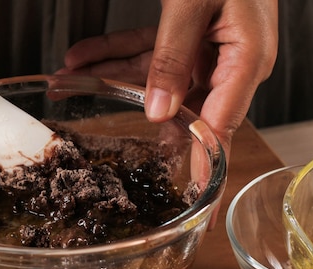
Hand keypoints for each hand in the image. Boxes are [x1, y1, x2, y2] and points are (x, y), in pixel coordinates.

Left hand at [58, 0, 278, 155]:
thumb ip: (173, 56)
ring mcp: (206, 49)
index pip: (221, 130)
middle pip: (179, 107)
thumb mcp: (195, 4)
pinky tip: (80, 58)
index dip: (202, 168)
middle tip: (99, 142)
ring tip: (66, 83)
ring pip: (154, 78)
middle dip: (132, 117)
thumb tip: (158, 110)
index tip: (193, 204)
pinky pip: (148, 52)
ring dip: (110, 79)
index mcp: (245, 62)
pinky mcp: (188, 35)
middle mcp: (228, 62)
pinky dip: (114, 53)